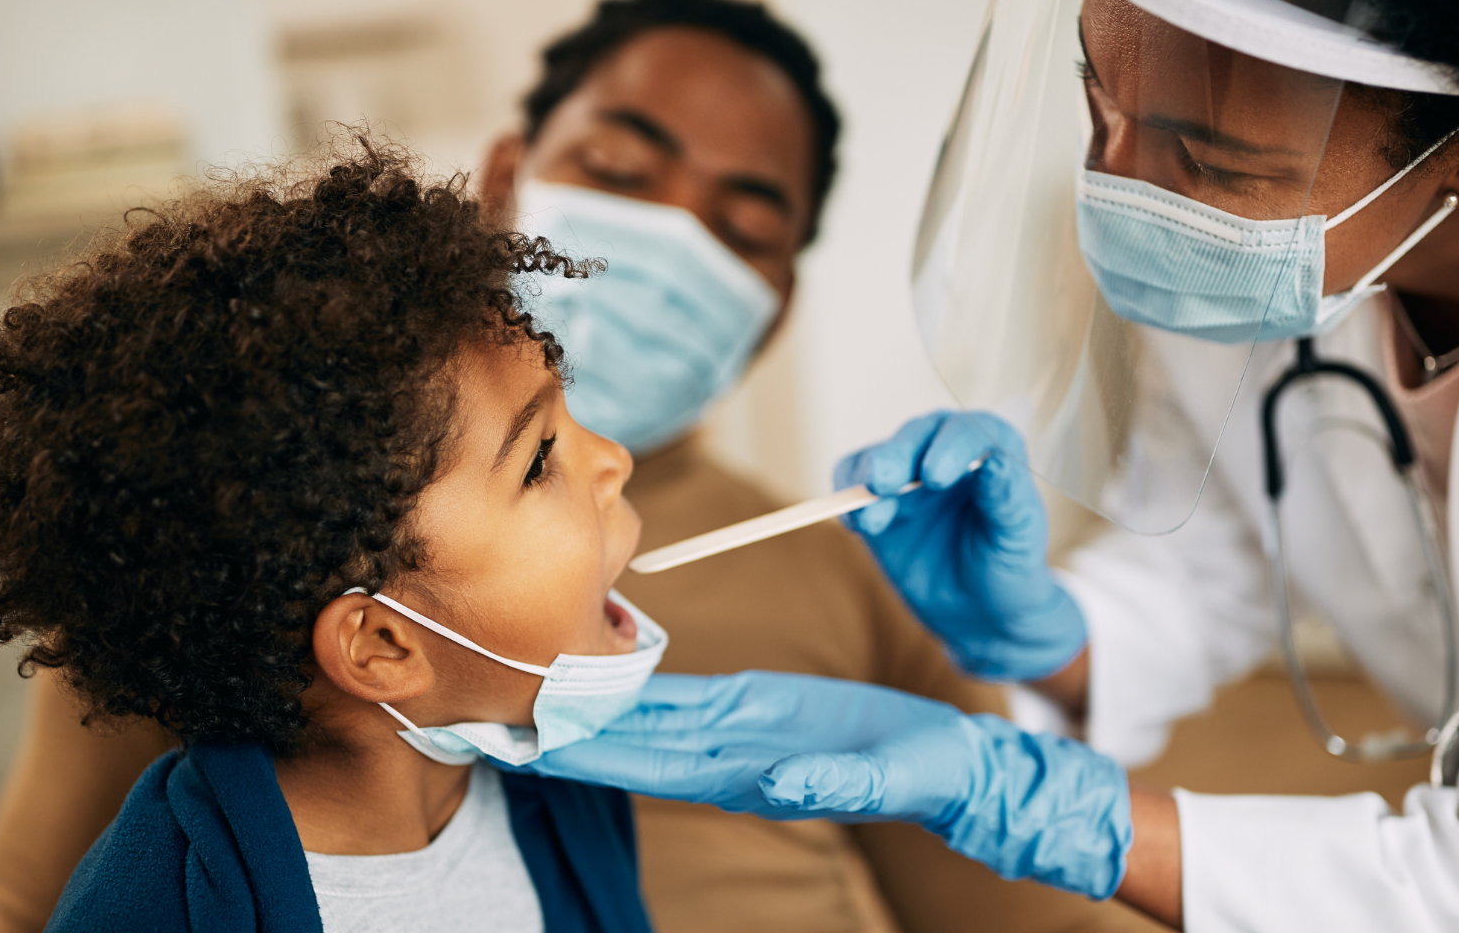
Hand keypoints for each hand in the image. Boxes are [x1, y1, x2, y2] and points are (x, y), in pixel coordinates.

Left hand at [507, 672, 1132, 897]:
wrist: (956, 766)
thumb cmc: (927, 777)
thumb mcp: (887, 779)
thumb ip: (833, 786)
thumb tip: (775, 789)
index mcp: (754, 776)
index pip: (654, 766)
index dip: (595, 756)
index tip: (536, 743)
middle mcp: (732, 757)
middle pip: (634, 742)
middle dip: (570, 730)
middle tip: (501, 707)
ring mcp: (742, 733)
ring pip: (651, 717)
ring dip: (594, 705)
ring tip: (534, 681)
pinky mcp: (759, 705)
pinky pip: (687, 695)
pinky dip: (643, 684)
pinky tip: (608, 668)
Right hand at [832, 410, 1086, 681]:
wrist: (979, 609)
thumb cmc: (1009, 566)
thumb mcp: (1017, 535)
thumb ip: (1006, 496)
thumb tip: (995, 461)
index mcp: (989, 449)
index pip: (968, 432)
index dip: (950, 449)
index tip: (935, 477)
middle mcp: (945, 450)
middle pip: (916, 436)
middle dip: (896, 457)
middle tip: (884, 483)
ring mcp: (907, 474)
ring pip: (877, 458)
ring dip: (866, 481)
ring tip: (871, 520)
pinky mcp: (876, 501)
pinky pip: (851, 486)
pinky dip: (847, 502)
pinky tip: (856, 525)